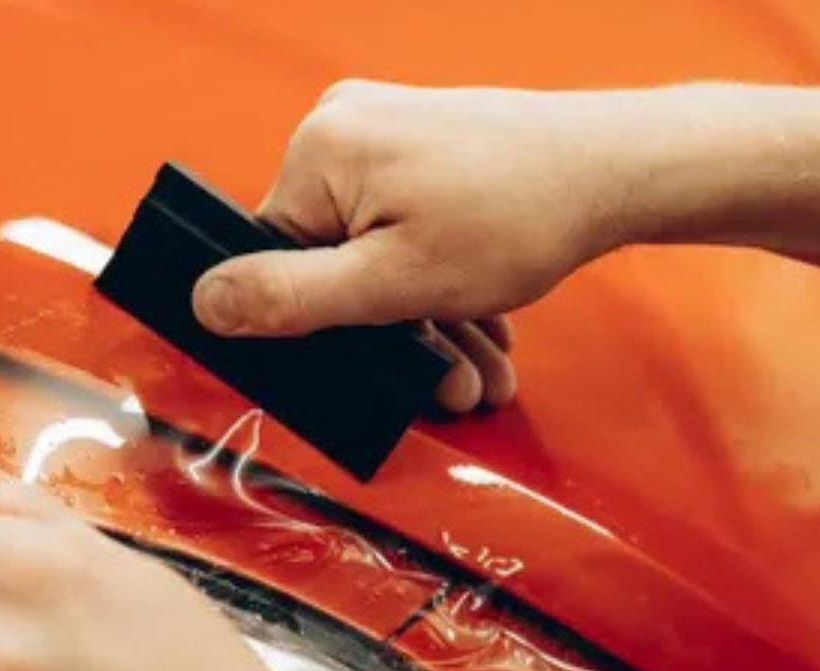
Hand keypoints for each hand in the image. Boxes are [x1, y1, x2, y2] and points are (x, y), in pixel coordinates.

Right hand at [192, 81, 670, 409]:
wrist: (616, 169)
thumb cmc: (518, 218)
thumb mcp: (394, 284)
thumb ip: (291, 298)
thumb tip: (203, 304)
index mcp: (319, 152)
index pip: (272, 260)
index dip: (313, 328)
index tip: (359, 371)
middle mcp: (342, 129)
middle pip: (332, 263)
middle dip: (395, 340)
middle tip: (450, 392)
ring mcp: (385, 133)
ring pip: (379, 256)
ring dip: (431, 327)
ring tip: (481, 375)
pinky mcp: (423, 146)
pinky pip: (407, 232)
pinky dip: (443, 287)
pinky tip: (485, 331)